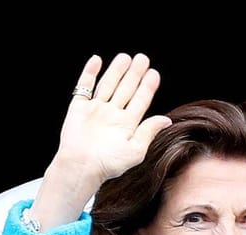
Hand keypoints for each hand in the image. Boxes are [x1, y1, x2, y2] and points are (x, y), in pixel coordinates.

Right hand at [30, 53, 171, 229]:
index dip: (147, 87)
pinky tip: (97, 60)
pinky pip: (84, 87)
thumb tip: (167, 119)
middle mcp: (113, 115)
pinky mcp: (79, 108)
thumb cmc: (108, 163)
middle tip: (143, 58)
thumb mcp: (136, 150)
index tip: (154, 73)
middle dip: (134, 74)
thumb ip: (149, 132)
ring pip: (108, 85)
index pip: (141, 100)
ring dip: (116, 71)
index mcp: (128, 124)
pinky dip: (89, 73)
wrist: (81, 166)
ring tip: (125, 57)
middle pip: (126, 89)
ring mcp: (96, 110)